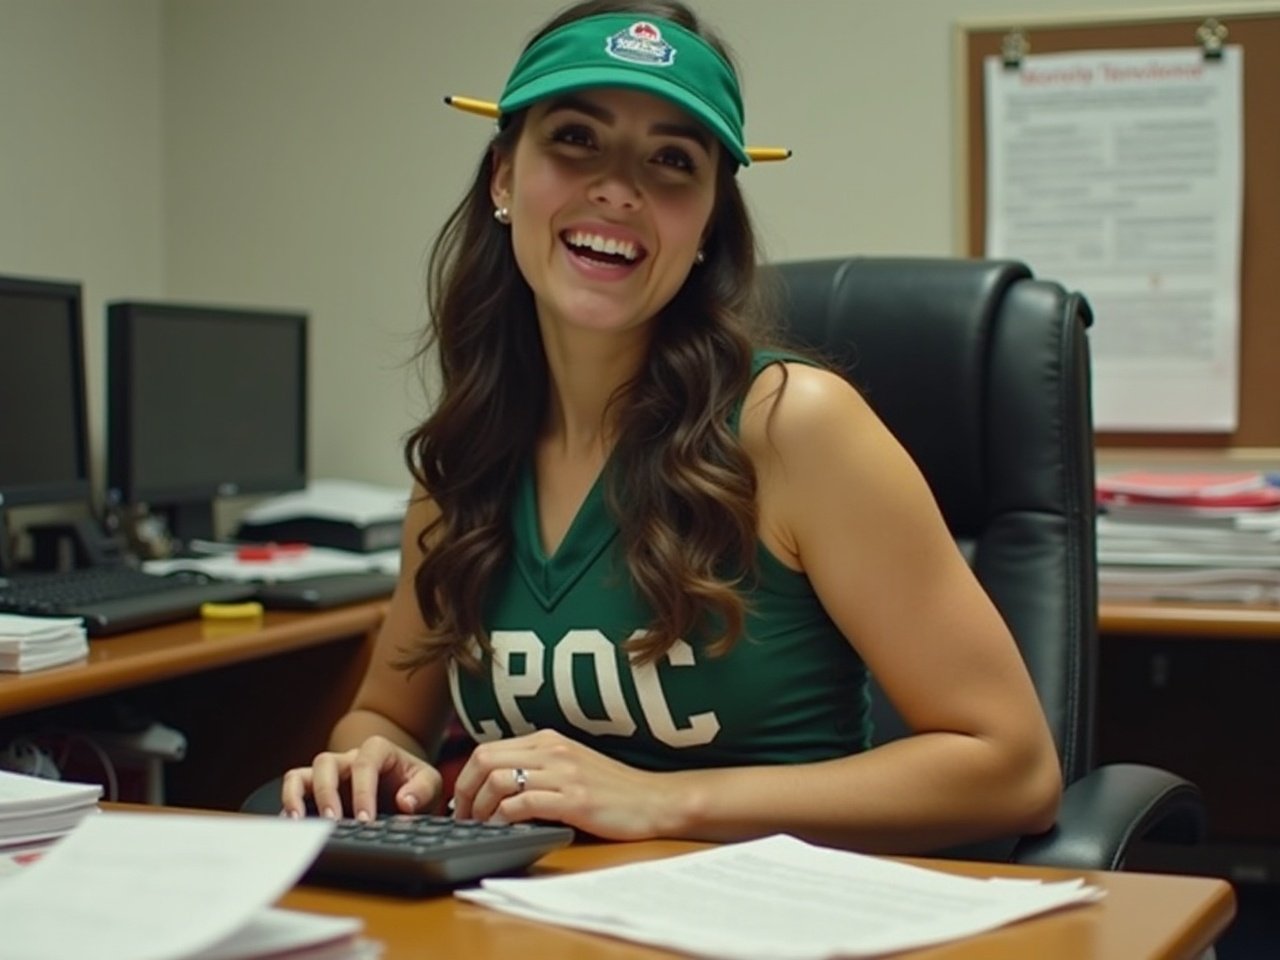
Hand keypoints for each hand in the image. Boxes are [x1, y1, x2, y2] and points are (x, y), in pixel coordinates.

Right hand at [280, 735, 442, 820]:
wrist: (406, 791)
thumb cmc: (414, 785)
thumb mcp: (430, 784)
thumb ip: (422, 789)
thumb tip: (405, 802)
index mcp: (377, 751)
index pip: (365, 763)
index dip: (363, 791)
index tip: (367, 820)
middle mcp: (348, 760)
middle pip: (326, 763)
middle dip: (328, 794)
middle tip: (333, 822)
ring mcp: (330, 775)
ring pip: (302, 774)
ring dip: (297, 797)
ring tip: (298, 822)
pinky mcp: (316, 792)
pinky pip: (294, 792)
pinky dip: (289, 807)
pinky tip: (292, 827)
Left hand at [450, 729, 679, 839]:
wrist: (654, 800)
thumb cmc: (612, 789)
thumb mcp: (570, 765)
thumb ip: (537, 766)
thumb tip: (494, 785)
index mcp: (548, 739)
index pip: (487, 749)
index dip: (465, 779)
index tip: (461, 804)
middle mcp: (552, 750)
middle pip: (485, 760)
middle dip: (464, 792)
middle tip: (462, 819)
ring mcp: (563, 773)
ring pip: (499, 780)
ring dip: (480, 807)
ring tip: (480, 827)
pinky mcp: (574, 799)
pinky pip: (524, 803)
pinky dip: (504, 818)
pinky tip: (502, 830)